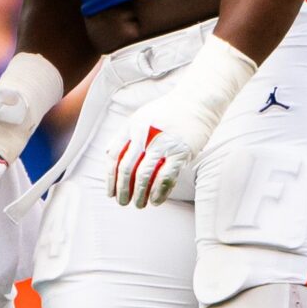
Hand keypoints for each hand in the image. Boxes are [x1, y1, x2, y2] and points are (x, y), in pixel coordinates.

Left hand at [107, 38, 257, 207]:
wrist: (196, 102)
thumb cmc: (168, 113)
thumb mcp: (141, 117)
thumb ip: (125, 135)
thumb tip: (109, 155)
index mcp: (132, 126)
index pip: (114, 156)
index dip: (110, 177)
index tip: (110, 192)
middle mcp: (144, 135)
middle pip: (126, 168)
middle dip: (122, 190)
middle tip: (122, 203)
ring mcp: (162, 143)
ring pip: (144, 175)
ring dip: (139, 195)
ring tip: (139, 205)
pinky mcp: (180, 151)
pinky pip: (165, 177)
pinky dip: (158, 192)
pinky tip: (156, 201)